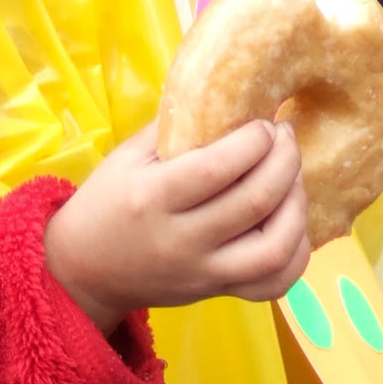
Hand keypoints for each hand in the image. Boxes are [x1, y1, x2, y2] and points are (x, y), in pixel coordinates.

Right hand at [44, 118, 309, 333]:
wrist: (85, 273)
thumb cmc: (107, 202)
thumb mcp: (129, 155)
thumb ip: (177, 125)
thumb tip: (228, 90)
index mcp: (154, 196)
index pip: (219, 167)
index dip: (256, 140)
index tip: (266, 122)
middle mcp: (182, 240)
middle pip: (255, 202)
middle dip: (285, 160)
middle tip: (286, 137)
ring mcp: (203, 272)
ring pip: (273, 249)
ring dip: (297, 206)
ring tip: (295, 178)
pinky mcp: (217, 293)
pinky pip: (272, 285)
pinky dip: (296, 254)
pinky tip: (294, 221)